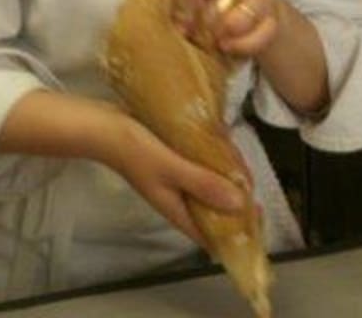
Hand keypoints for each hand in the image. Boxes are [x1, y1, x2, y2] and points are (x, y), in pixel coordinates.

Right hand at [108, 113, 248, 247]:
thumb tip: (240, 204)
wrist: (103, 127)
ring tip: (241, 166)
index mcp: (176, 209)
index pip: (210, 235)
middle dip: (233, 202)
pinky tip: (223, 148)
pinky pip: (198, 167)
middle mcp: (177, 199)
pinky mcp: (172, 161)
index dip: (234, 233)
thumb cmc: (134, 150)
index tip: (257, 220)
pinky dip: (212, 161)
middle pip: (211, 210)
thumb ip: (204, 184)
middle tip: (251, 184)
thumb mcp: (172, 168)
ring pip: (206, 187)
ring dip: (224, 180)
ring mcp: (174, 180)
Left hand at [172, 0, 280, 57]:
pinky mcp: (273, 19)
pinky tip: (229, 47)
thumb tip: (164, 23)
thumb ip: (180, 1)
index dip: (183, 7)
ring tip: (214, 40)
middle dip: (202, 27)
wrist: (255, 7)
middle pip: (215, 7)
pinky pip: (257, 38)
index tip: (179, 24)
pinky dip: (241, 47)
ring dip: (221, 36)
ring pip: (236, 23)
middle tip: (195, 36)